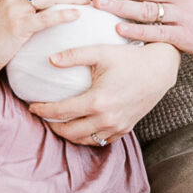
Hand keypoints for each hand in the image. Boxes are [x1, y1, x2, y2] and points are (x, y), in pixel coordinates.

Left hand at [29, 40, 180, 147]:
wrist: (160, 70)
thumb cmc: (130, 58)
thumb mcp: (101, 52)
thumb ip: (74, 55)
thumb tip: (50, 59)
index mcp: (97, 101)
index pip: (60, 112)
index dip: (42, 110)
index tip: (32, 106)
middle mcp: (106, 118)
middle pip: (68, 131)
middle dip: (51, 125)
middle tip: (42, 116)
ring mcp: (116, 126)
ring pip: (83, 140)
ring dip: (67, 134)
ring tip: (57, 122)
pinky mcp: (125, 129)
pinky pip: (100, 141)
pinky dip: (86, 138)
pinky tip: (79, 127)